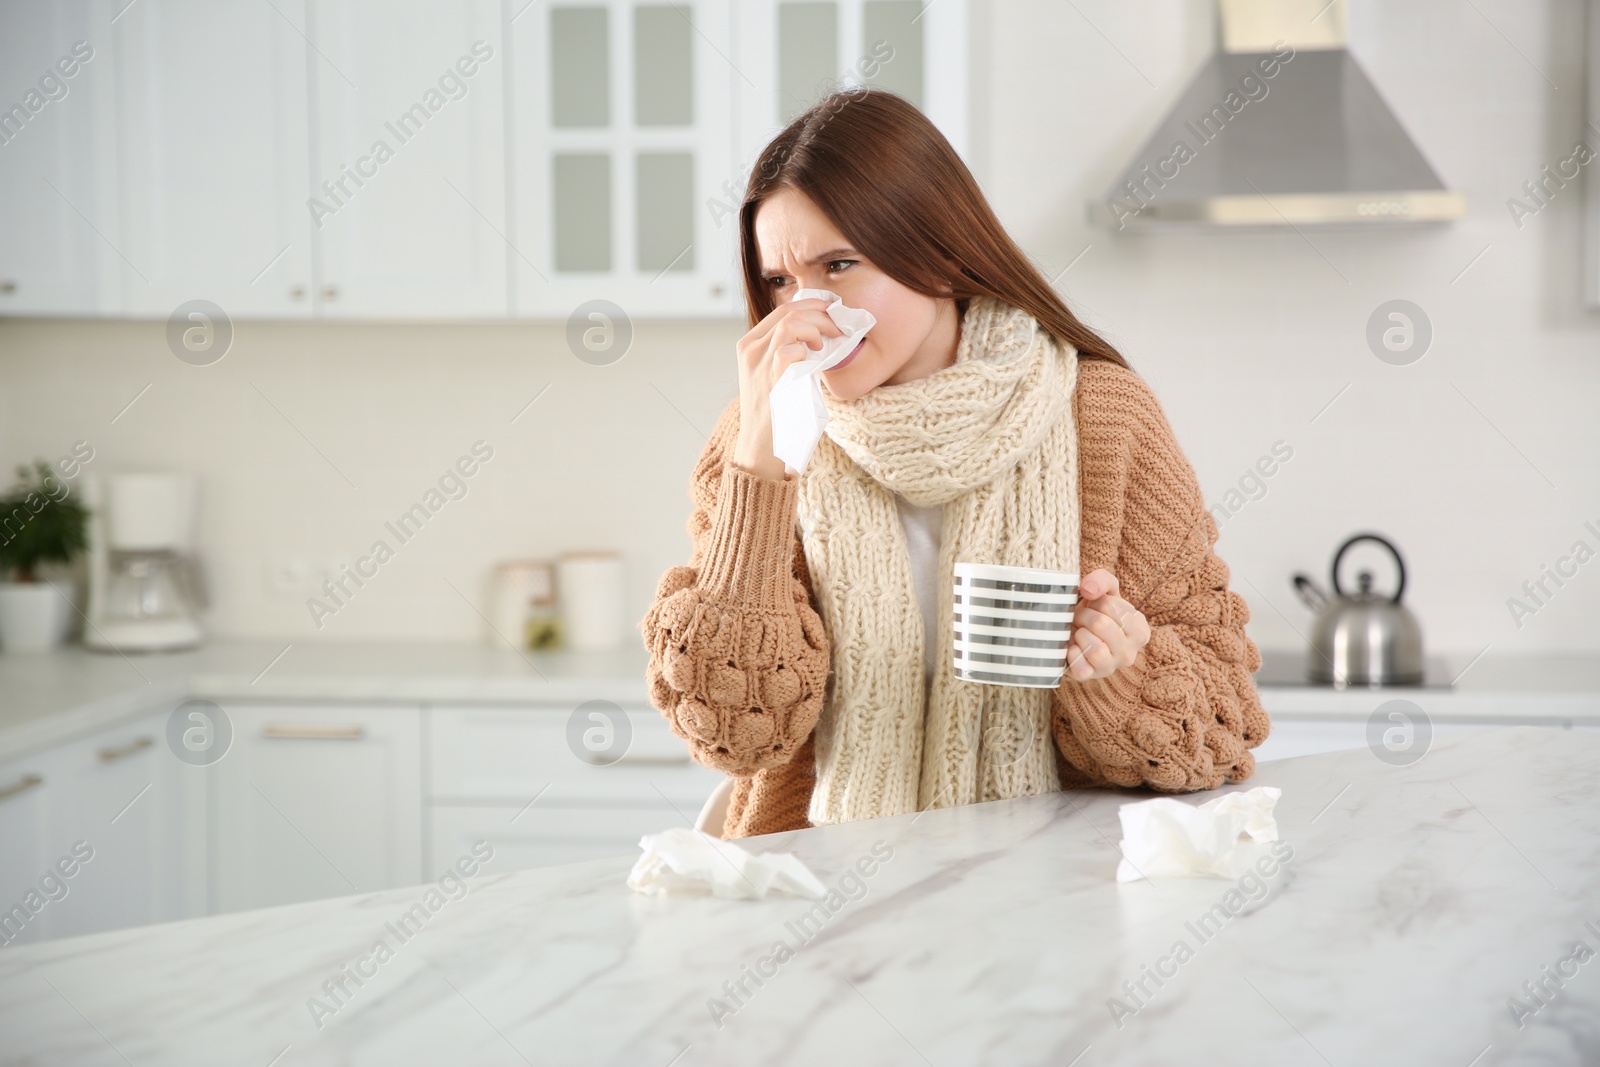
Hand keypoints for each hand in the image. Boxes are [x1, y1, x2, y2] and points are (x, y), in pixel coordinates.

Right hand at [732, 297, 842, 476]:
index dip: (812, 304)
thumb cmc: (775, 413)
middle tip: (839, 328)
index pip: (783, 309)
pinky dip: (806, 351)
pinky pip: (789, 351)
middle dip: (821, 314)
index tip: (833, 310)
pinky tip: (813, 361)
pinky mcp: (769, 380)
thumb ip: (789, 352)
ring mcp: (757, 364)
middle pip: (789, 311)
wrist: (760, 448)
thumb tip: (822, 334)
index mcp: (750, 344)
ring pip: (790, 324)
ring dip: (817, 329)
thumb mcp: (776, 374)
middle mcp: (750, 349)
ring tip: (824, 345)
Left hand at [1064, 569, 1150, 681]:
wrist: (1076, 632)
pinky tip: (1072, 647)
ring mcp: (1111, 667)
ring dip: (1079, 634)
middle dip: (1083, 616)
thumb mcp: (1105, 590)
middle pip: (1100, 625)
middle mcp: (1130, 653)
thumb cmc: (1095, 611)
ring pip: (1095, 648)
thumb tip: (1089, 590)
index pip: (1112, 606)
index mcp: (1140, 630)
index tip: (1093, 606)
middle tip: (1080, 618)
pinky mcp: (1091, 676)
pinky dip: (1072, 655)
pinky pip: (1081, 668)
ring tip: (1078, 632)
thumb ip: (1102, 580)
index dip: (1095, 602)